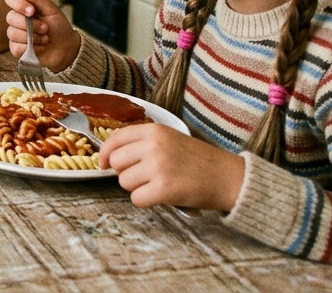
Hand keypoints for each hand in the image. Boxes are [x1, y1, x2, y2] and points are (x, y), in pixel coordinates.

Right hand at [5, 0, 79, 71]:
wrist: (66, 47)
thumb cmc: (59, 27)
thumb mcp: (51, 10)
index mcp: (25, 6)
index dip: (18, 4)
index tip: (32, 10)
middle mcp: (17, 19)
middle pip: (10, 17)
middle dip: (31, 24)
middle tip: (45, 27)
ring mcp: (15, 34)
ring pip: (13, 33)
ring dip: (33, 37)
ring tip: (45, 38)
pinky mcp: (16, 49)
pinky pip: (15, 47)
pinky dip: (31, 47)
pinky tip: (40, 47)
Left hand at [98, 123, 244, 211]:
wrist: (228, 177)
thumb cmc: (199, 161)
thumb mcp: (170, 139)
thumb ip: (143, 143)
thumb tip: (111, 157)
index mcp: (154, 130)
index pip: (115, 139)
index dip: (105, 154)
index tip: (103, 164)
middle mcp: (153, 146)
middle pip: (116, 162)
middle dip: (126, 173)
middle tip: (146, 177)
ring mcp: (158, 166)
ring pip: (124, 182)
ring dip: (138, 188)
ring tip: (160, 184)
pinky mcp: (163, 188)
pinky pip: (136, 199)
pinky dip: (147, 201)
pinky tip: (162, 196)